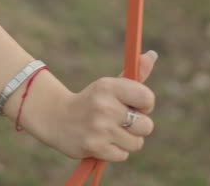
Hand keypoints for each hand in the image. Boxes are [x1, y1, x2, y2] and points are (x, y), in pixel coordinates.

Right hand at [22, 51, 157, 162]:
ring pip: (136, 143)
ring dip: (127, 140)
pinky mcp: (95, 147)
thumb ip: (134, 73)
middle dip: (138, 126)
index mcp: (109, 87)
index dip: (145, 105)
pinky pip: (123, 155)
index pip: (147, 98)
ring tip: (111, 131)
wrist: (57, 118)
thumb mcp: (110, 85)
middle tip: (121, 121)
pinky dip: (116, 151)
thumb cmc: (92, 101)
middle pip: (147, 126)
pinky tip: (103, 141)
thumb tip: (152, 55)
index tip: (134, 105)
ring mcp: (99, 128)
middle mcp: (105, 106)